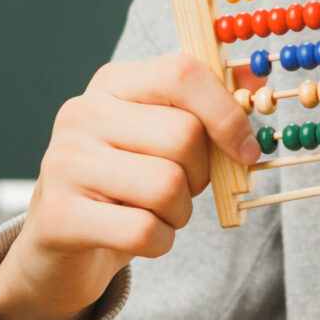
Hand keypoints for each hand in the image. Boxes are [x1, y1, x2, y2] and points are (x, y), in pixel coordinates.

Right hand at [0, 53, 261, 319]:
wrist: (59, 246)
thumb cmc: (126, 186)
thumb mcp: (163, 138)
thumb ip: (209, 108)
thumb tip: (260, 82)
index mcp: (113, 83)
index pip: (181, 73)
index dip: (226, 113)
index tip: (246, 150)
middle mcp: (82, 113)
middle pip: (182, 136)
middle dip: (201, 176)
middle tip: (183, 190)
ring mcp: (64, 163)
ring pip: (166, 186)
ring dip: (180, 213)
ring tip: (157, 212)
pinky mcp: (58, 215)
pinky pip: (143, 231)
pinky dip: (160, 242)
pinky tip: (140, 237)